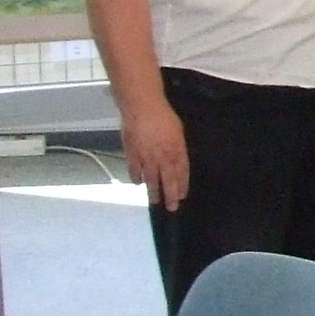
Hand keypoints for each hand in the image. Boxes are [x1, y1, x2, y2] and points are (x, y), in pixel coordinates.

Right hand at [118, 93, 189, 210]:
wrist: (142, 108)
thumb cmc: (163, 115)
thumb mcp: (178, 131)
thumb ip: (178, 147)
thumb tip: (178, 158)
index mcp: (177, 152)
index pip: (182, 174)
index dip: (182, 186)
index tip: (182, 196)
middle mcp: (163, 159)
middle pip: (168, 181)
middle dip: (170, 196)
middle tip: (171, 207)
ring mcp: (146, 158)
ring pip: (151, 180)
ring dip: (153, 192)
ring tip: (154, 201)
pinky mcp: (132, 154)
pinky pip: (135, 171)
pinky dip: (136, 178)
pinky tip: (138, 183)